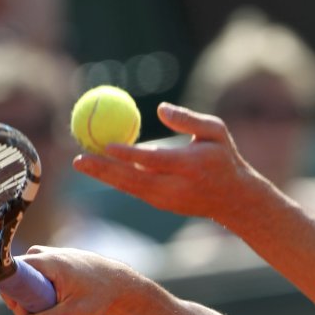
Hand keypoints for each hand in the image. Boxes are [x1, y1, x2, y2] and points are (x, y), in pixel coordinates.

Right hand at [0, 246, 140, 314]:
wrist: (119, 282)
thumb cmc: (99, 294)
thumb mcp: (75, 312)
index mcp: (45, 261)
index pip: (10, 277)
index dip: (12, 300)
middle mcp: (42, 254)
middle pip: (19, 285)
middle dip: (29, 310)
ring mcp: (46, 257)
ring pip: (28, 286)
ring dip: (39, 307)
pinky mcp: (52, 263)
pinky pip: (37, 283)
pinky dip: (46, 300)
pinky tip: (61, 313)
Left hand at [71, 103, 273, 226]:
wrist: (234, 199)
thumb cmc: (224, 158)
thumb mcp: (216, 131)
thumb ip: (189, 119)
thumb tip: (159, 108)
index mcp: (190, 166)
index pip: (154, 161)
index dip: (129, 155)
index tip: (107, 145)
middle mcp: (175, 187)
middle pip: (133, 180)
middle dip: (104, 171)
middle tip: (79, 159)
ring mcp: (167, 200)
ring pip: (129, 189)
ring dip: (104, 176)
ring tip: (81, 162)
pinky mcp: (161, 205)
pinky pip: (135, 191)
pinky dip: (117, 179)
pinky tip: (100, 168)